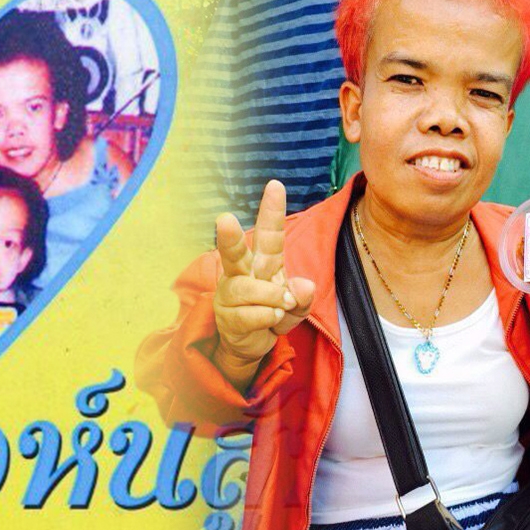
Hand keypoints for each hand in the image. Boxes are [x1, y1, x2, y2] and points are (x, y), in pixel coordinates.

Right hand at [213, 181, 315, 369]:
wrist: (252, 344)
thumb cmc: (273, 314)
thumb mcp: (296, 306)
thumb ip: (303, 297)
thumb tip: (305, 286)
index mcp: (264, 261)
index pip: (269, 233)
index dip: (271, 210)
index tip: (275, 185)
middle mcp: (243, 272)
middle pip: (235, 252)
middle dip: (229, 237)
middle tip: (224, 219)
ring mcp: (231, 293)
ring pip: (247, 289)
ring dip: (270, 298)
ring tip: (281, 306)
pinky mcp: (226, 316)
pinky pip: (249, 315)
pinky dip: (266, 318)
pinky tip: (270, 320)